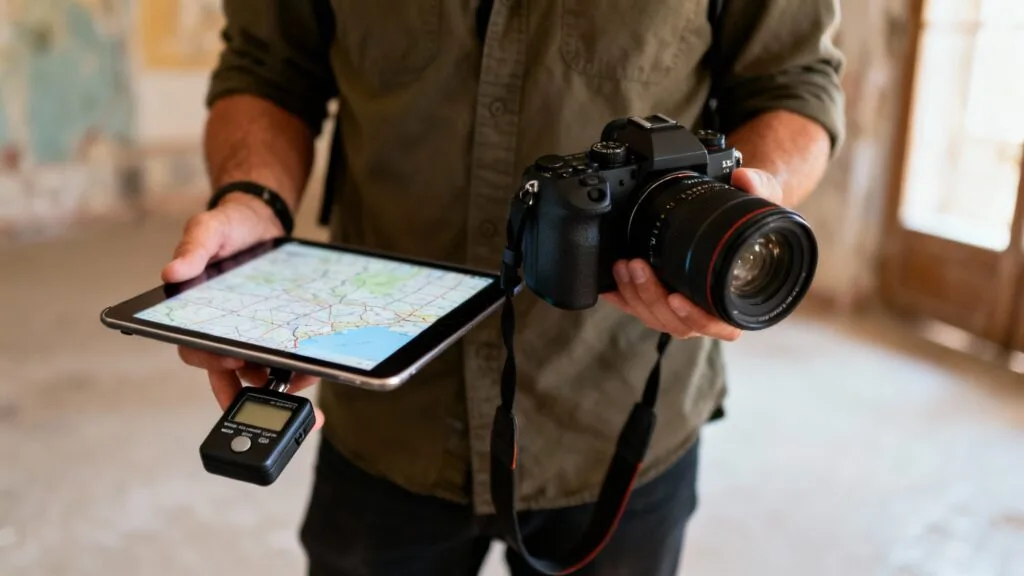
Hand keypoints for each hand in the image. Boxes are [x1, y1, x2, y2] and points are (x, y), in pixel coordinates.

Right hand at [162, 192, 323, 429]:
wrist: (259, 222)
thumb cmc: (227, 227)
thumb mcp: (208, 229)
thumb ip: (193, 248)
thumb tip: (172, 271)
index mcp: (193, 313)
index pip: (194, 347)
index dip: (210, 360)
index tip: (231, 360)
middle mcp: (218, 330)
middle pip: (225, 371)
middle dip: (245, 388)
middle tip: (270, 388)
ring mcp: (246, 334)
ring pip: (255, 371)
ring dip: (274, 382)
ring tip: (299, 381)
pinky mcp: (273, 332)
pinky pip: (281, 358)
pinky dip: (294, 368)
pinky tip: (309, 369)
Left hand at [599, 167, 782, 340]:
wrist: (731, 219)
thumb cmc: (750, 220)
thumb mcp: (764, 200)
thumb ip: (760, 187)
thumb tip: (745, 178)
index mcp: (735, 300)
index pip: (719, 324)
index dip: (696, 317)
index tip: (676, 298)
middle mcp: (707, 310)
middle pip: (676, 322)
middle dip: (652, 296)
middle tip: (638, 267)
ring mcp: (681, 308)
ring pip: (654, 316)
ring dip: (635, 293)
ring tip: (624, 265)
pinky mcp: (659, 299)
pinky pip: (638, 307)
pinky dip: (622, 297)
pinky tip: (609, 285)